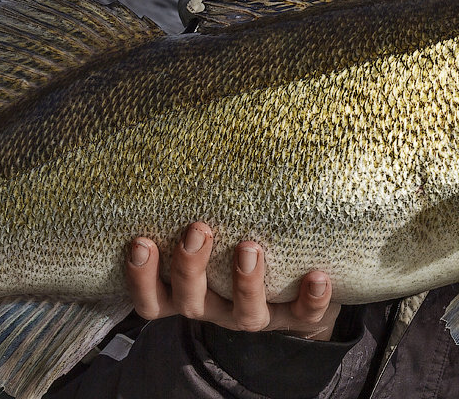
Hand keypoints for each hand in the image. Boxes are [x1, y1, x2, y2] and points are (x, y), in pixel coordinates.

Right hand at [126, 222, 339, 339]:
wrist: (297, 296)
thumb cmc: (240, 250)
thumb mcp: (216, 236)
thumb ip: (204, 209)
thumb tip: (195, 141)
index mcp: (192, 293)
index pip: (152, 299)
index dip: (141, 278)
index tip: (140, 241)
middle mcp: (218, 309)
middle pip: (191, 303)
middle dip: (190, 267)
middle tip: (198, 228)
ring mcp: (257, 316)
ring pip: (244, 315)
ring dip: (245, 283)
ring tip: (250, 247)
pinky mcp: (297, 318)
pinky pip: (304, 316)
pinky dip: (312, 299)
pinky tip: (317, 276)